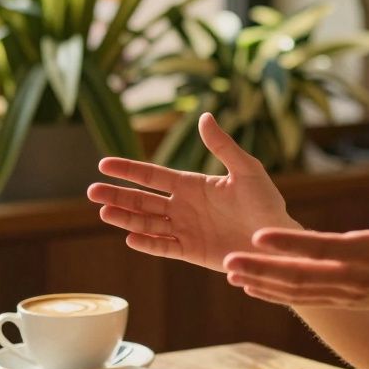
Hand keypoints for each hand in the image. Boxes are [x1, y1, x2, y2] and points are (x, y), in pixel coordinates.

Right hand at [88, 113, 298, 271]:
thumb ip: (223, 146)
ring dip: (126, 218)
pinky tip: (130, 238)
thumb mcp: (246, 169)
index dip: (128, 170)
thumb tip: (204, 116)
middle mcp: (183, 206)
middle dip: (117, 195)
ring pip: (147, 223)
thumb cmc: (266, 203)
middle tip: (91, 192)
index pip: (152, 176)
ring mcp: (185, 230)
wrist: (277, 240)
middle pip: (142, 200)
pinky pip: (164, 248)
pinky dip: (148, 244)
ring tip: (104, 213)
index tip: (103, 164)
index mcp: (192, 184)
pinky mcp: (192, 252)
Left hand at [223, 161, 368, 314]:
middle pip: (299, 276)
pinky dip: (273, 295)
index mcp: (366, 252)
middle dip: (262, 269)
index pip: (322, 248)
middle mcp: (350, 277)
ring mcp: (342, 293)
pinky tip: (248, 286)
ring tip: (230, 271)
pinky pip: (300, 300)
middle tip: (228, 259)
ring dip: (261, 283)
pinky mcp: (337, 301)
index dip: (290, 243)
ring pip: (295, 292)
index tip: (259, 234)